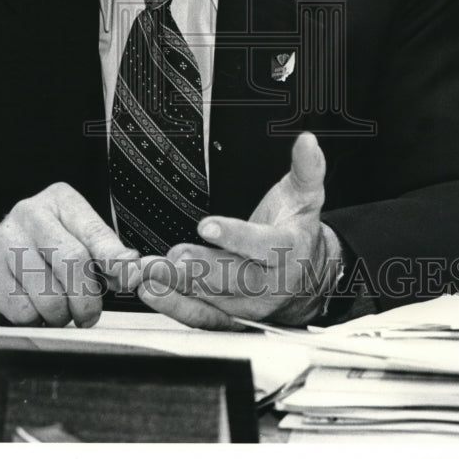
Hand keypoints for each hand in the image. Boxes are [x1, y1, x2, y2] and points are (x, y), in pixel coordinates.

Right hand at [0, 182, 139, 327]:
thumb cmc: (42, 247)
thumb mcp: (77, 238)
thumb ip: (105, 255)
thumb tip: (133, 271)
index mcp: (60, 201)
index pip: (93, 231)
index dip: (114, 258)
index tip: (130, 277)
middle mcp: (30, 214)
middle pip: (72, 261)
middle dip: (87, 298)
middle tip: (89, 314)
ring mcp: (4, 243)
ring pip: (49, 295)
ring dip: (60, 314)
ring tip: (57, 308)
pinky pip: (24, 312)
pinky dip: (36, 320)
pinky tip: (32, 307)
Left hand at [137, 132, 342, 328]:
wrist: (308, 276)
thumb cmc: (297, 232)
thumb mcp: (305, 197)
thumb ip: (306, 168)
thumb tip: (307, 141)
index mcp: (288, 250)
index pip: (263, 246)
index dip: (235, 237)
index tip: (206, 225)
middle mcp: (269, 284)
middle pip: (234, 278)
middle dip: (200, 267)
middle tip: (173, 255)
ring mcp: (248, 305)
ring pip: (212, 299)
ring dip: (178, 287)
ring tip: (151, 273)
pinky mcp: (230, 317)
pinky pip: (202, 317)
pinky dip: (175, 307)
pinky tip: (152, 292)